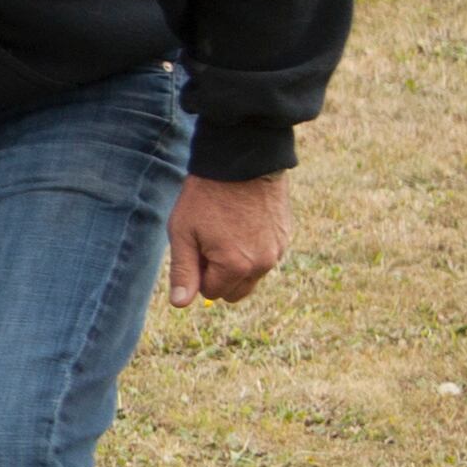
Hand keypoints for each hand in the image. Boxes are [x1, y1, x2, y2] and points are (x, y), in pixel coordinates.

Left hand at [165, 171, 287, 304]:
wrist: (242, 162)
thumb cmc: (206, 197)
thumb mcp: (183, 232)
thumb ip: (183, 271)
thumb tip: (180, 303)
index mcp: (236, 266)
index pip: (212, 292)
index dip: (199, 272)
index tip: (197, 246)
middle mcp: (263, 264)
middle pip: (236, 292)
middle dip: (220, 276)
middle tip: (210, 243)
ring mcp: (278, 250)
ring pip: (252, 276)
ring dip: (238, 264)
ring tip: (226, 230)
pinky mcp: (286, 236)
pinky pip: (266, 257)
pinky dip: (253, 249)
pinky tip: (243, 223)